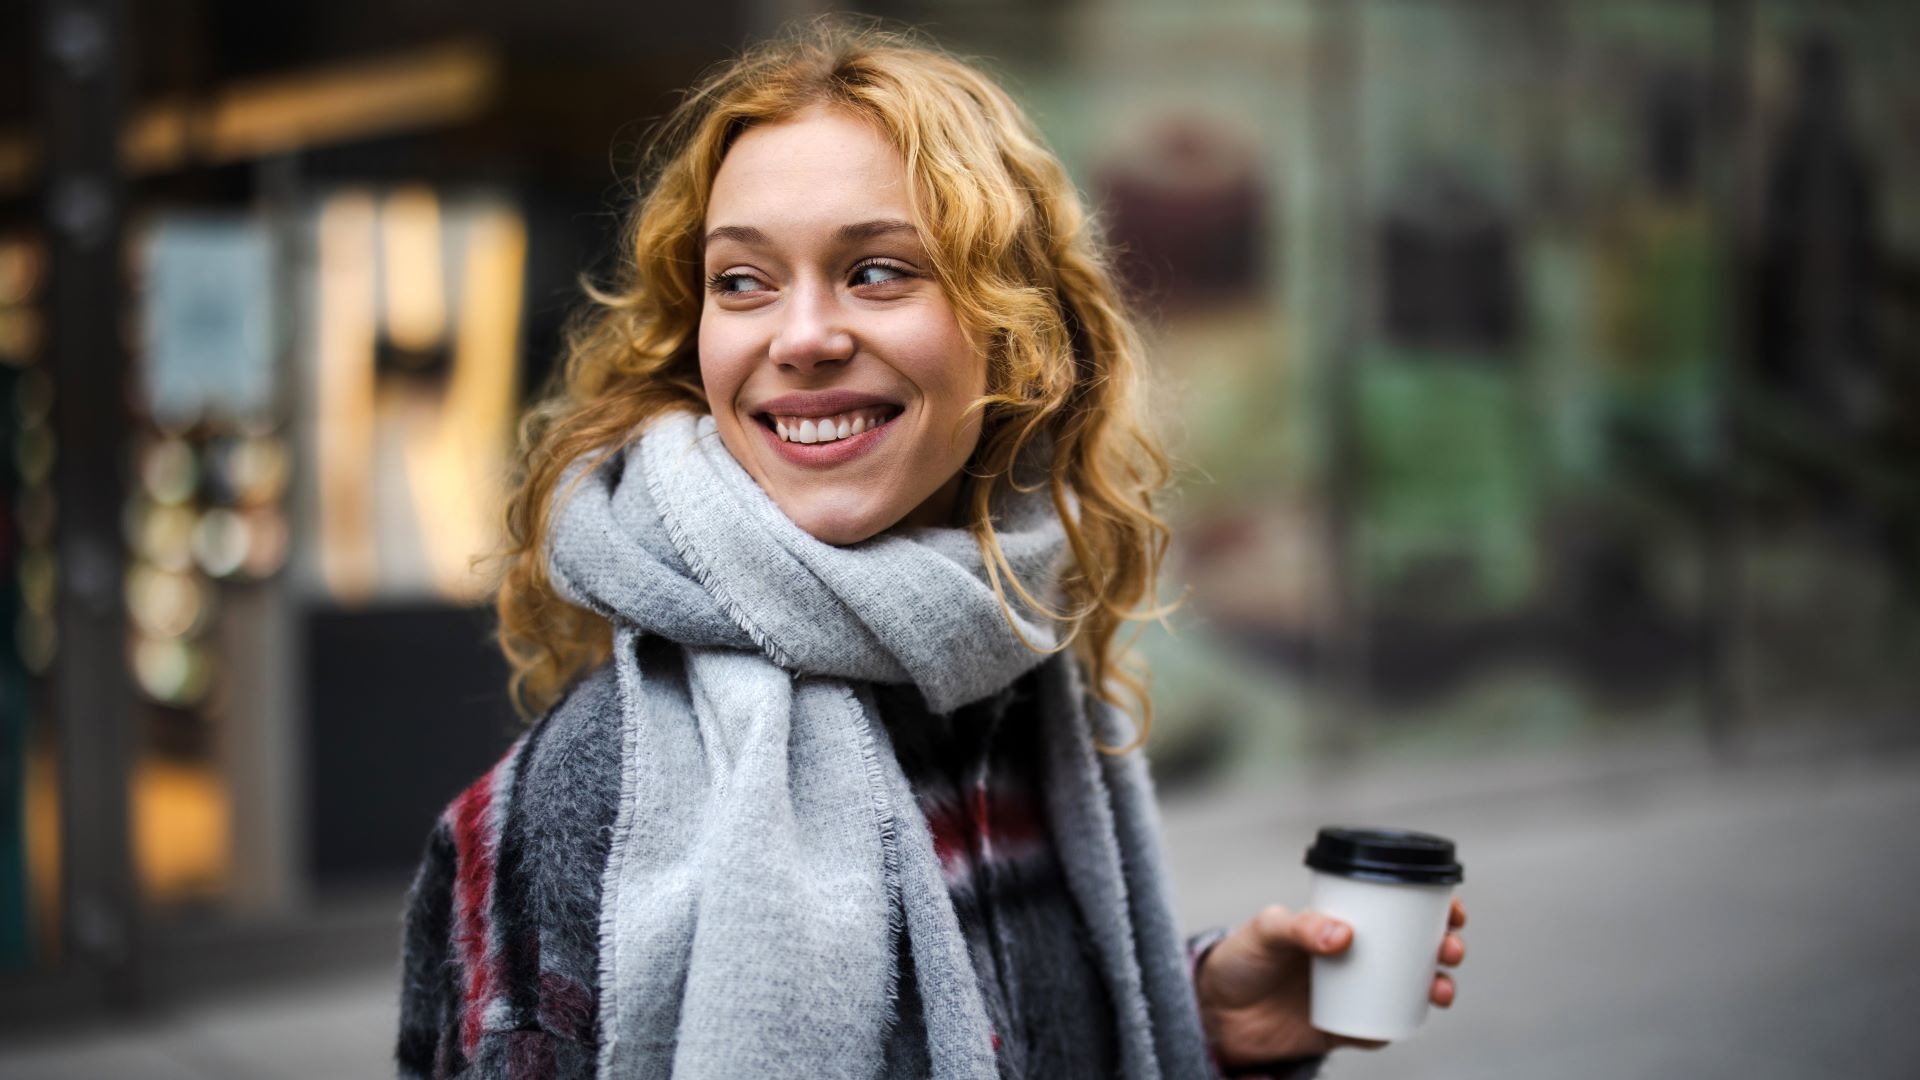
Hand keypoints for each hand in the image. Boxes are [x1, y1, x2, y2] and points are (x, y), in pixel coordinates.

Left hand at [1194, 896, 1467, 1067]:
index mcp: (1341, 921)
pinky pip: (1382, 1027)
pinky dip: (1400, 1024)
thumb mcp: (1264, 932)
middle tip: (1449, 948)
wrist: (1217, 1015)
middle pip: (1415, 948)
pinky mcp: (1345, 1027)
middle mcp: (1355, 954)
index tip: (1451, 907)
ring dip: (1437, 985)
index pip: (1395, 906)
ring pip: (1409, 988)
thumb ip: (1297, 927)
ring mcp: (1353, 991)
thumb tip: (1343, 934)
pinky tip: (1411, 1018)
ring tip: (1441, 987)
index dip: (1431, 905)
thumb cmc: (1240, 960)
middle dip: (1445, 946)